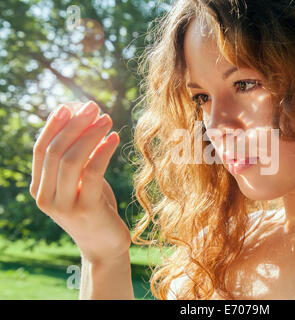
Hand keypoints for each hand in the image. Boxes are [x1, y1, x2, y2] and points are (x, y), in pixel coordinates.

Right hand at [30, 101, 130, 262]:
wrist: (105, 245)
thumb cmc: (94, 207)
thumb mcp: (80, 181)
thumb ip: (77, 157)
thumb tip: (83, 118)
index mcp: (39, 188)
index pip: (41, 150)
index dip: (54, 125)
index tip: (71, 105)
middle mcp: (45, 197)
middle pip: (55, 151)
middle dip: (75, 125)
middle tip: (94, 107)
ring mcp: (64, 205)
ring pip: (71, 160)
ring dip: (90, 134)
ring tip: (107, 119)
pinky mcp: (86, 209)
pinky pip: (93, 173)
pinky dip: (103, 151)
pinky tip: (115, 138)